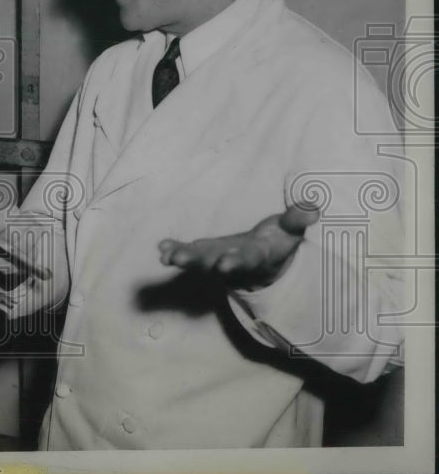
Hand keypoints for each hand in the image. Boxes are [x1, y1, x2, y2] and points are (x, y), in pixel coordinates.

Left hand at [158, 203, 320, 289]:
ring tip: (165, 256)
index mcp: (257, 257)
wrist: (266, 264)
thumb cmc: (278, 243)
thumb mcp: (290, 233)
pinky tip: (161, 248)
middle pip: (214, 263)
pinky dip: (175, 250)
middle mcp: (234, 262)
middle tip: (179, 259)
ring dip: (181, 257)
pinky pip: (189, 253)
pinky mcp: (205, 254)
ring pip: (198, 261)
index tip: (224, 265)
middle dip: (197, 261)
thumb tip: (312, 208)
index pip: (247, 259)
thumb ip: (297, 221)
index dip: (236, 262)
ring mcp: (216, 260)